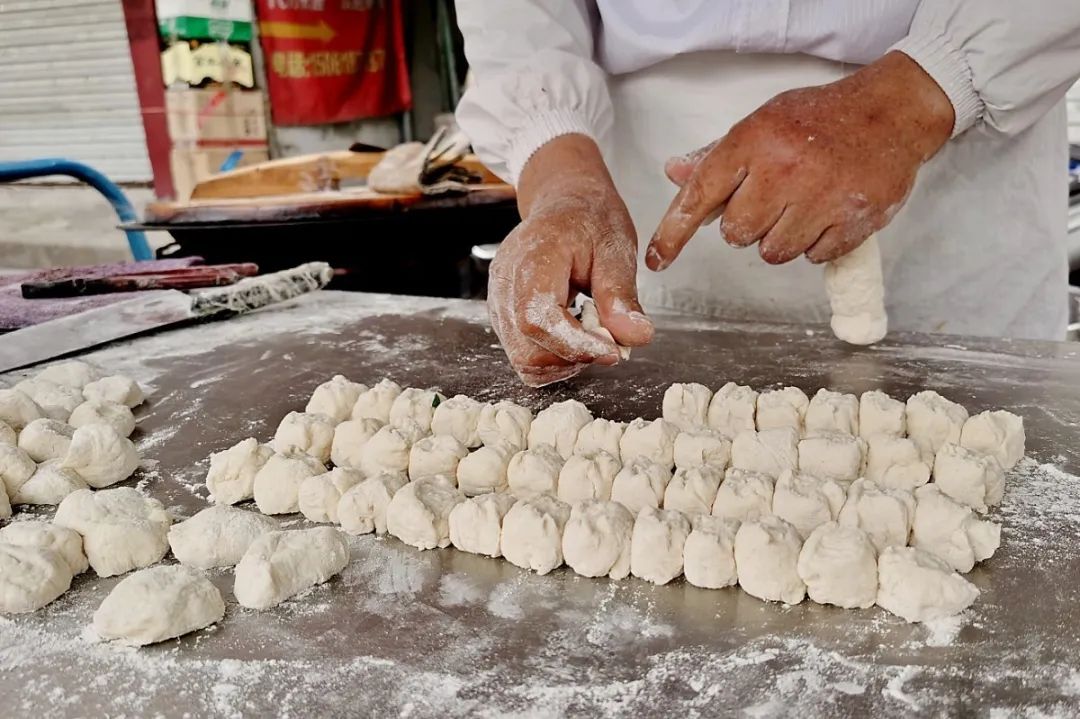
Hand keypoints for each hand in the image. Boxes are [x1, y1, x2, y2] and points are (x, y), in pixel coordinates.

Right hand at [489, 135, 653, 386]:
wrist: (564, 205)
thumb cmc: (589, 221)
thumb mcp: (616, 249)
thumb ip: (621, 296)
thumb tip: (636, 337)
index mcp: (531, 259)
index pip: (538, 319)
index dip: (576, 345)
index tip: (615, 351)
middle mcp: (505, 284)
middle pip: (528, 349)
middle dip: (575, 356)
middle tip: (610, 339)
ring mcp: (499, 303)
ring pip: (525, 360)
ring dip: (565, 360)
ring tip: (592, 332)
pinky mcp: (503, 317)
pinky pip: (524, 356)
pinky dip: (554, 358)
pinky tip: (574, 336)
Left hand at [647, 51, 955, 268]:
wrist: (890, 112)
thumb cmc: (818, 118)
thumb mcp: (761, 123)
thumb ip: (717, 155)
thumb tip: (674, 173)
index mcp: (753, 142)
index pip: (700, 197)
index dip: (674, 234)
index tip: (657, 261)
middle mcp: (783, 170)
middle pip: (737, 235)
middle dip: (749, 225)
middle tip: (772, 200)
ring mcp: (821, 197)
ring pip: (773, 253)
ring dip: (782, 238)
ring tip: (802, 206)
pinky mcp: (854, 220)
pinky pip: (814, 257)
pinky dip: (816, 244)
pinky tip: (827, 213)